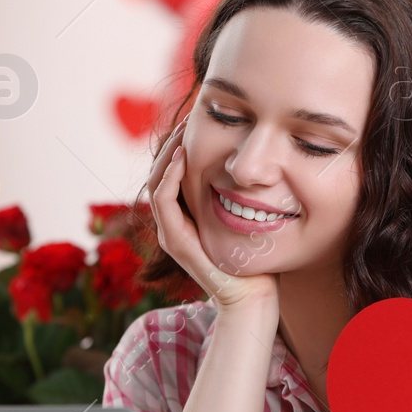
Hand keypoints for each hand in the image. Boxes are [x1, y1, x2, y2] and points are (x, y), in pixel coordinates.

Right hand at [145, 120, 278, 312]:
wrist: (255, 293)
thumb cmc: (256, 256)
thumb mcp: (248, 212)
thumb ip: (241, 190)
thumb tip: (253, 160)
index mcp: (186, 215)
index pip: (171, 172)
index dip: (178, 145)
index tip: (195, 121)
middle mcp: (173, 223)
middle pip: (159, 173)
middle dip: (171, 143)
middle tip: (187, 119)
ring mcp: (171, 233)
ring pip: (155, 183)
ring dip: (167, 154)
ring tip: (183, 132)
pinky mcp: (176, 242)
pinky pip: (162, 202)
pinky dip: (169, 177)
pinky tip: (183, 157)